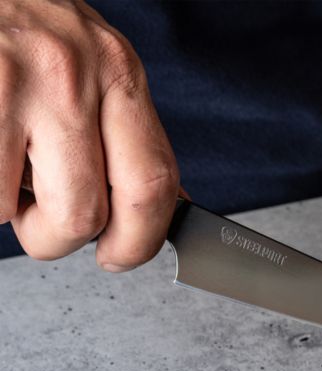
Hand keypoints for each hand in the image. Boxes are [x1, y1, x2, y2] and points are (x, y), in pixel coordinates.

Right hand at [0, 0, 178, 268]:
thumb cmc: (16, 24)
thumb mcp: (89, 64)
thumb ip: (123, 132)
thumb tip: (165, 207)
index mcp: (117, 73)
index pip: (154, 185)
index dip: (138, 241)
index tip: (119, 255)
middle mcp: (74, 76)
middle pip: (89, 214)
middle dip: (62, 239)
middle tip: (44, 224)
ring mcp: (17, 84)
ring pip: (32, 213)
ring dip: (14, 215)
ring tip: (4, 172)